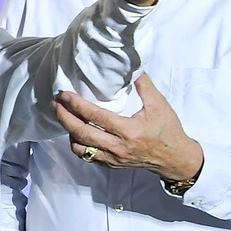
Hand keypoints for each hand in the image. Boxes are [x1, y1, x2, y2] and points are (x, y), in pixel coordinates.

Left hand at [54, 71, 203, 183]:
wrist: (175, 158)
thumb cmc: (168, 130)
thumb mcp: (159, 105)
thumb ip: (145, 85)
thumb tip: (133, 66)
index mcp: (130, 131)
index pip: (97, 117)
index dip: (78, 106)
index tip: (65, 95)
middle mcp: (119, 147)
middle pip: (82, 134)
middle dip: (65, 118)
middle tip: (56, 104)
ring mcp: (114, 158)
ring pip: (81, 149)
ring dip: (69, 133)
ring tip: (65, 117)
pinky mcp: (112, 164)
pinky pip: (88, 157)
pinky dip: (79, 144)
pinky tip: (77, 132)